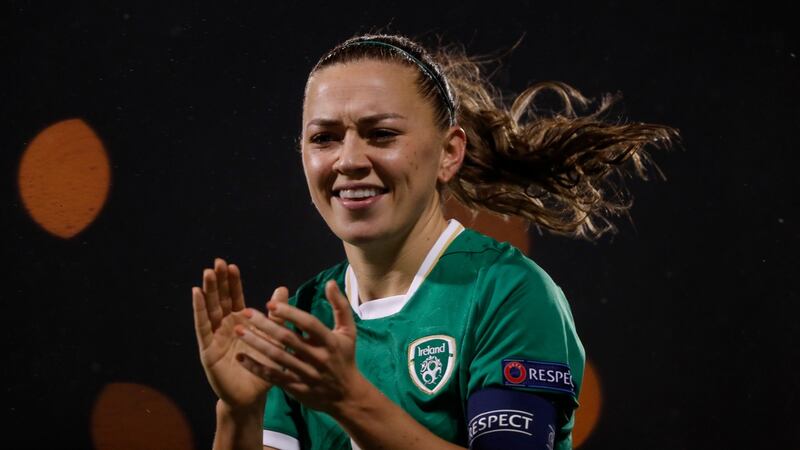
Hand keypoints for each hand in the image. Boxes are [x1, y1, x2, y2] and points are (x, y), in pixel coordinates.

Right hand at [192, 258, 291, 408]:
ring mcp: (215, 337)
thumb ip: (276, 315)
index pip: (235, 298)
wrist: (252, 396)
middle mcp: (225, 327)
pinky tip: (196, 294)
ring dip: (207, 291)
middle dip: (218, 281)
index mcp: (240, 323)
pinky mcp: (207, 349)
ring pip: (210, 309)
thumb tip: (282, 288)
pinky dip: (199, 310)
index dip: (233, 283)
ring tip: (206, 273)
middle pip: (220, 300)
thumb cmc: (264, 367)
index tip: (232, 266)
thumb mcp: (274, 337)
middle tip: (217, 262)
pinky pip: (203, 326)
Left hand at [235, 280, 361, 413]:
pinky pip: (272, 377)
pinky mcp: (295, 388)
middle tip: (246, 313)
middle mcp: (317, 358)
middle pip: (288, 339)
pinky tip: (241, 357)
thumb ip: (340, 306)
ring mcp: (305, 374)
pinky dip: (256, 367)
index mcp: (329, 341)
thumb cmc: (344, 357)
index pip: (308, 324)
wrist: (346, 395)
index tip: (271, 303)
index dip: (290, 313)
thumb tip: (330, 282)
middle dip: (265, 325)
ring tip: (239, 331)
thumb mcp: (348, 331)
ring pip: (277, 358)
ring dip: (256, 343)